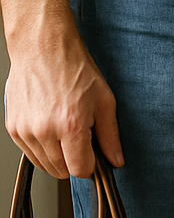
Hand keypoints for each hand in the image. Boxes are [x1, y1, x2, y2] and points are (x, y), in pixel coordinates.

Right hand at [0, 0, 121, 178]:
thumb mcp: (104, 101)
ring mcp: (25, 130)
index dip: (90, 165)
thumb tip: (116, 160)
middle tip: (78, 137)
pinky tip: (49, 128)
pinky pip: (30, 153)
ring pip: (45, 165)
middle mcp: (44, 130)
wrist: (42, 46)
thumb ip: (110, 136)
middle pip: (62, 171)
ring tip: (62, 129)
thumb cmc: (73, 68)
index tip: (91, 154)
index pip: (81, 170)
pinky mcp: (13, 127)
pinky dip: (41, 148)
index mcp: (70, 125)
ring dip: (57, 155)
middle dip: (73, 159)